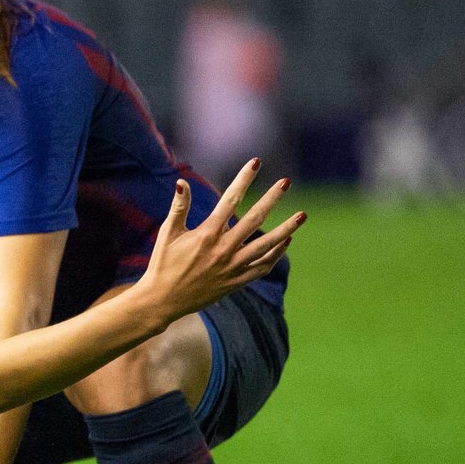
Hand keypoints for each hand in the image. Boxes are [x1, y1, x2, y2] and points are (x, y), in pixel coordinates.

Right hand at [137, 159, 302, 320]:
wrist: (163, 301)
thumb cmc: (162, 264)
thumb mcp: (167, 233)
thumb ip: (179, 207)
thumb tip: (181, 182)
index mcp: (206, 234)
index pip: (230, 200)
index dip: (243, 179)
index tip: (255, 163)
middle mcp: (223, 250)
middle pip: (254, 219)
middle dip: (271, 199)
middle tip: (286, 182)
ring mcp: (232, 267)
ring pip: (266, 246)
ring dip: (286, 230)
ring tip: (302, 216)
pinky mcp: (236, 282)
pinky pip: (262, 267)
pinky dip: (276, 254)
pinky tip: (286, 242)